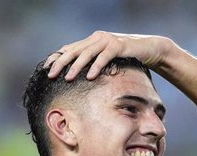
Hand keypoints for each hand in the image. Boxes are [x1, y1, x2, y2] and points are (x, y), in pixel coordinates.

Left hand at [44, 31, 172, 80]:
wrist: (150, 49)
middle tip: (51, 75)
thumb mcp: (108, 60)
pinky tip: (91, 77)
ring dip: (76, 67)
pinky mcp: (119, 45)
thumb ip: (95, 63)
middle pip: (74, 50)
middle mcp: (97, 38)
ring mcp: (107, 40)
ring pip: (87, 53)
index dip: (57, 58)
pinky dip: (97, 66)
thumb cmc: (128, 58)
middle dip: (61, 63)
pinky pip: (105, 57)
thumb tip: (81, 77)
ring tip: (68, 78)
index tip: (46, 69)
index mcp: (91, 40)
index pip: (69, 48)